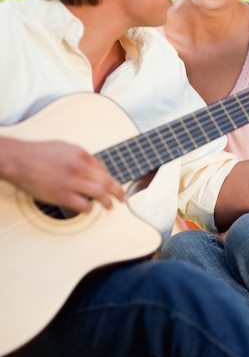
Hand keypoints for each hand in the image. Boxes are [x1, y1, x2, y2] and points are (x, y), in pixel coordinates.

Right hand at [0, 138, 124, 212]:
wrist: (17, 160)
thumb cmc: (37, 153)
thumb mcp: (63, 147)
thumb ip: (80, 156)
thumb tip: (94, 167)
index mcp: (81, 153)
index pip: (103, 168)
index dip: (110, 178)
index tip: (113, 185)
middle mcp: (79, 166)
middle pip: (107, 181)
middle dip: (118, 191)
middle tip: (123, 197)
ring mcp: (71, 181)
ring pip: (100, 193)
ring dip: (108, 202)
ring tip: (110, 206)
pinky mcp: (62, 194)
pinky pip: (84, 205)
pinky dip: (89, 209)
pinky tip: (88, 209)